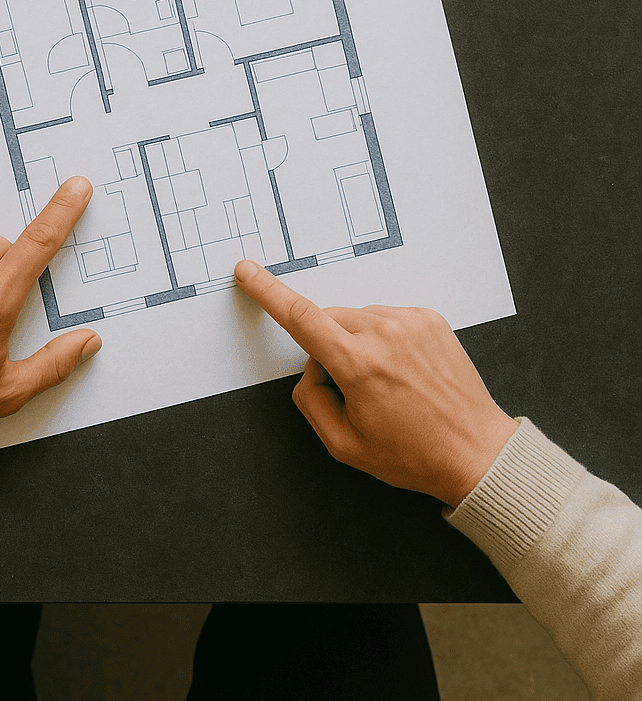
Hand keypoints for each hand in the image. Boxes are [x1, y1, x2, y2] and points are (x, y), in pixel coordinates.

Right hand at [234, 260, 518, 507]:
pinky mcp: (430, 318)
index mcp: (359, 365)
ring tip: (386, 381)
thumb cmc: (412, 454)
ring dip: (355, 341)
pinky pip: (386, 317)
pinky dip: (383, 337)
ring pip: (356, 317)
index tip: (248, 271)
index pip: (300, 318)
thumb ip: (311, 400)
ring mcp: (411, 322)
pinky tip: (402, 369)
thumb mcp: (343, 444)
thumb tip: (310, 368)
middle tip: (352, 387)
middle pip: (327, 320)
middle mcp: (384, 334)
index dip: (268, 292)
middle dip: (325, 345)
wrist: (476, 452)